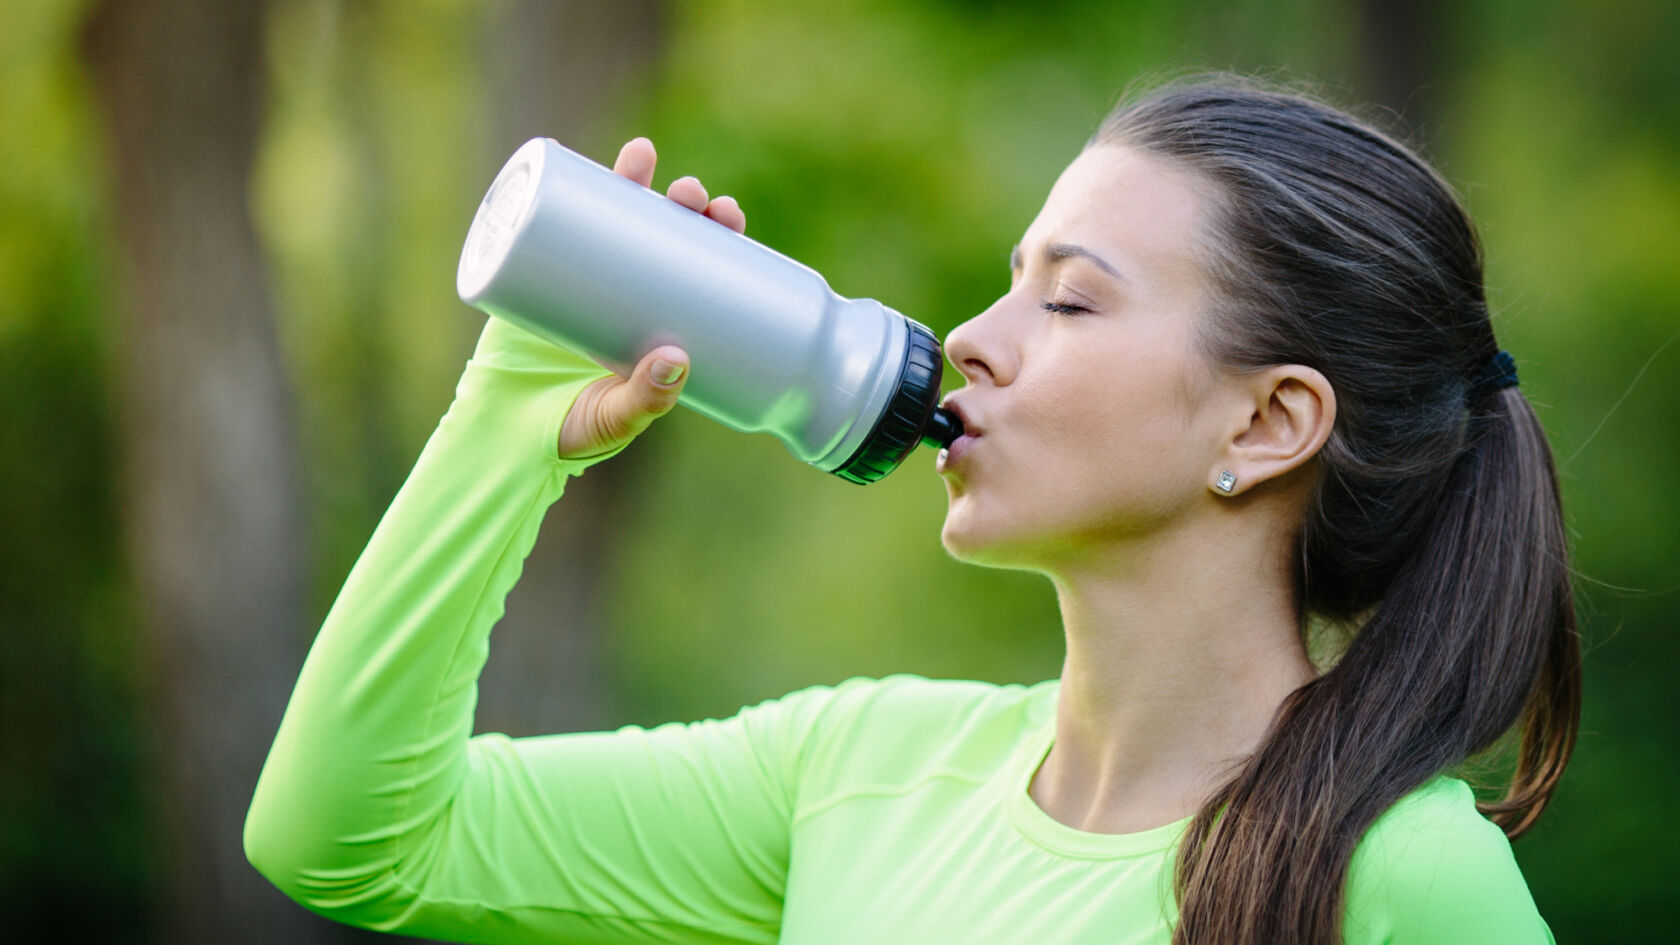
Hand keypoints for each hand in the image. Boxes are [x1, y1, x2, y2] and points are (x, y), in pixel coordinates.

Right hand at [557, 138, 745, 458]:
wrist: (500, 435)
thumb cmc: (571, 431)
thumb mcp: (618, 419)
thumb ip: (647, 399)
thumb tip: (678, 359)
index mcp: (660, 320)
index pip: (701, 267)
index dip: (718, 236)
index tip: (729, 215)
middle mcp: (626, 292)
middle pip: (664, 232)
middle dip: (682, 203)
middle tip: (691, 193)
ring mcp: (581, 279)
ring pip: (611, 217)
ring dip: (629, 179)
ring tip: (642, 155)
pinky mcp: (533, 276)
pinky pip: (546, 226)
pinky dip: (556, 189)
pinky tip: (566, 159)